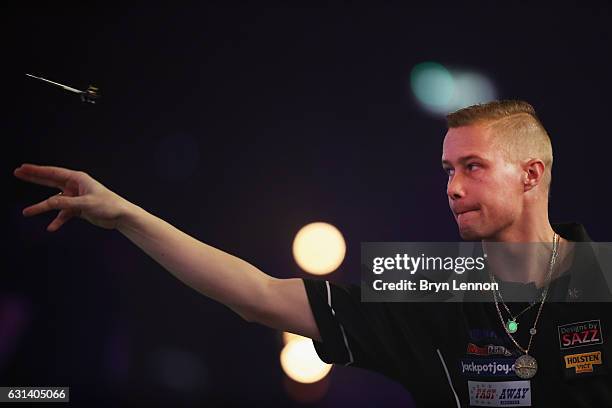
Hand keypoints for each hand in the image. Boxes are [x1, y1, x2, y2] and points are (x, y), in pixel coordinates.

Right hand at [14, 164, 130, 230]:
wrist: (121, 216)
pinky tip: (51, 227)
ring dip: (42, 207)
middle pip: (50, 181)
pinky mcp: (78, 209)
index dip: (37, 170)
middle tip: (18, 173)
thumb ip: (65, 203)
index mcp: (78, 179)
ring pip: (55, 202)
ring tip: (26, 212)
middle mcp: (75, 186)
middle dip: (34, 178)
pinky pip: (64, 214)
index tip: (23, 168)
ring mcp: (76, 198)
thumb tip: (47, 202)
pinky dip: (58, 220)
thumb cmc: (108, 205)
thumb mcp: (85, 204)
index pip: (53, 172)